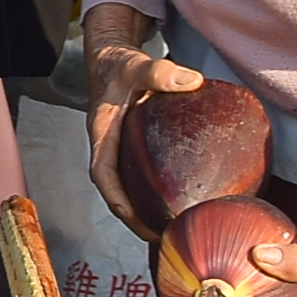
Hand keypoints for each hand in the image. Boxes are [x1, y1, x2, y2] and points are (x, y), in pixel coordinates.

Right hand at [81, 10, 200, 226]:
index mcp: (102, 133)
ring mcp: (120, 152)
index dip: (116, 198)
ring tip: (171, 229)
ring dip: (143, 211)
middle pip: (115, 191)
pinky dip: (153, 195)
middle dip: (134, 217)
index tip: (133, 217)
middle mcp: (108, 148)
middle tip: (162, 236)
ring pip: (127, 188)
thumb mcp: (136, 65)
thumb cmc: (120, 66)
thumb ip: (160, 72)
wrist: (111, 60)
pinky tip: (178, 202)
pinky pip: (140, 178)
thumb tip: (194, 81)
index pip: (102, 173)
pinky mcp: (133, 151)